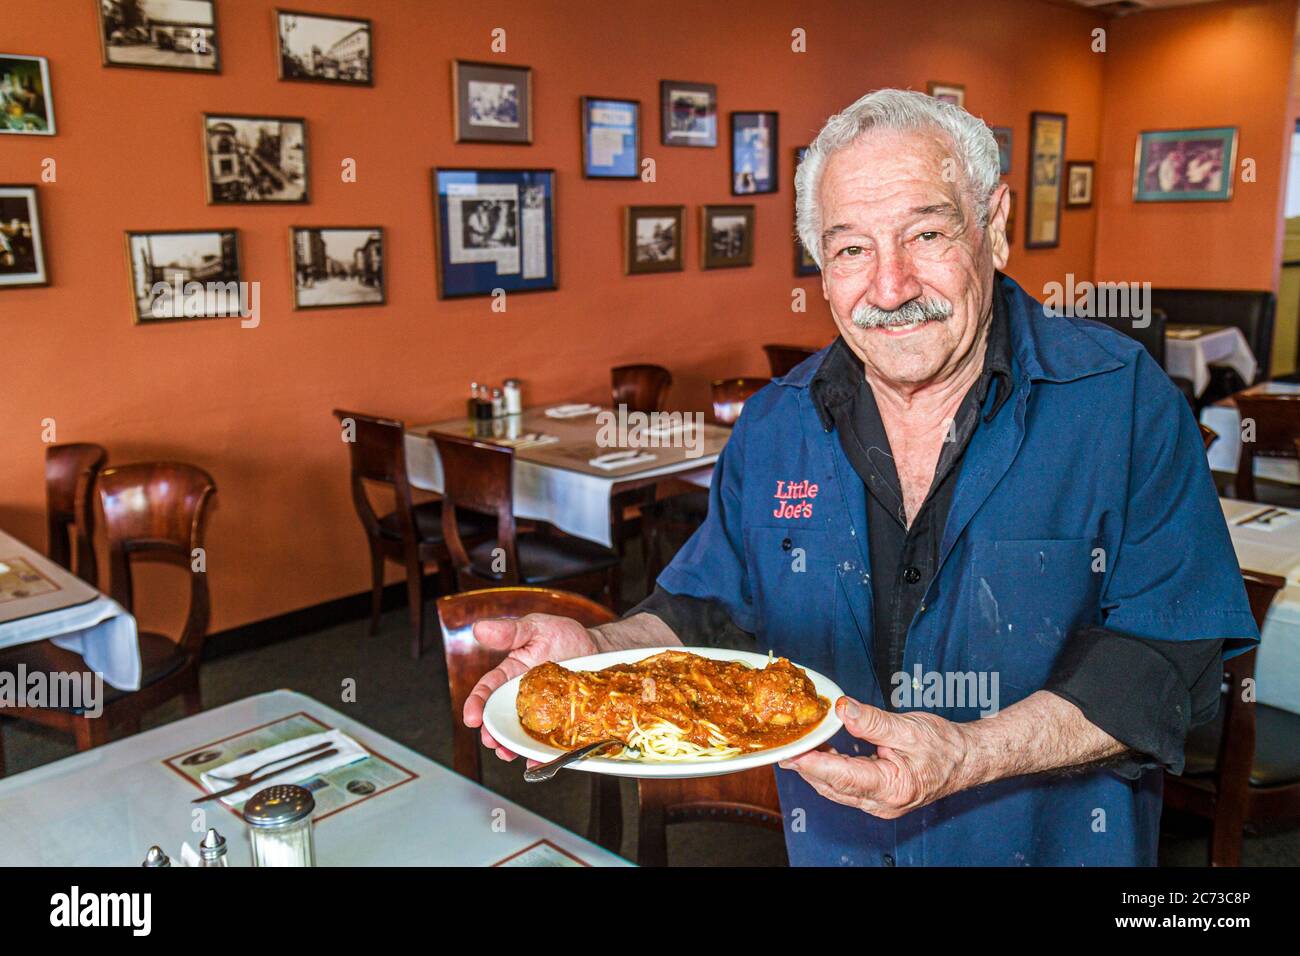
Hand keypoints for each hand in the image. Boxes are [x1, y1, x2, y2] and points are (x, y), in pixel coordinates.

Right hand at [462, 613, 597, 761]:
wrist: (598, 648)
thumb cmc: (564, 636)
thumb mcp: (536, 627)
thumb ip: (509, 631)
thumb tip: (479, 628)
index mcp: (510, 675)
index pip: (487, 690)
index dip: (476, 704)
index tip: (471, 718)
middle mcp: (521, 698)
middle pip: (499, 720)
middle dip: (491, 734)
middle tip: (491, 742)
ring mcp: (540, 712)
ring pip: (519, 735)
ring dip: (511, 748)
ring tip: (508, 754)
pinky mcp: (559, 724)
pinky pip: (547, 742)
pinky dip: (541, 754)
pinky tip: (538, 760)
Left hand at [779, 696, 972, 818]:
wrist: (965, 760)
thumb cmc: (944, 746)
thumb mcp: (909, 727)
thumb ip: (873, 721)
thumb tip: (843, 710)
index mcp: (892, 787)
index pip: (843, 777)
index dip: (814, 764)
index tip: (792, 752)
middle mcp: (882, 803)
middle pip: (833, 786)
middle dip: (806, 766)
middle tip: (784, 745)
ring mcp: (878, 804)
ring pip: (835, 789)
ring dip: (814, 769)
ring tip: (796, 747)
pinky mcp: (876, 798)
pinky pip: (844, 787)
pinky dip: (828, 770)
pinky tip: (819, 752)